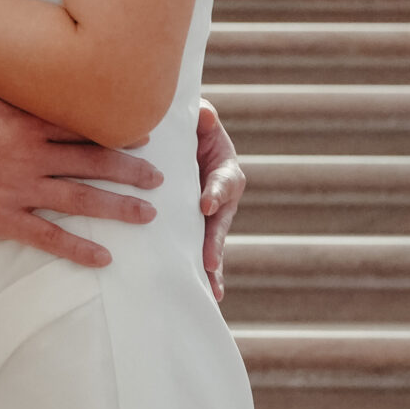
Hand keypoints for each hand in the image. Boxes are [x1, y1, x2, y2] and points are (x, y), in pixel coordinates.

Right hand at [0, 81, 162, 270]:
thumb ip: (15, 92)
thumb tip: (41, 79)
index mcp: (27, 120)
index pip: (84, 126)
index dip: (118, 131)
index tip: (146, 135)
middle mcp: (31, 153)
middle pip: (93, 162)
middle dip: (131, 170)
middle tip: (160, 177)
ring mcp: (18, 188)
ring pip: (80, 199)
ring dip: (118, 208)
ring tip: (147, 215)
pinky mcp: (1, 217)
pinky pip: (48, 236)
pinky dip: (78, 249)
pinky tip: (104, 258)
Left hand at [197, 95, 245, 301]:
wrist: (184, 142)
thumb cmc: (192, 128)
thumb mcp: (200, 120)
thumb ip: (203, 118)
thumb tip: (204, 114)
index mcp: (225, 168)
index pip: (223, 182)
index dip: (216, 192)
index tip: (205, 204)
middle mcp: (222, 196)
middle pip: (221, 222)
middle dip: (215, 242)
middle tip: (209, 260)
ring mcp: (211, 215)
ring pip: (213, 242)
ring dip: (212, 265)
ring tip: (211, 289)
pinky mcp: (197, 227)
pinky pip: (201, 250)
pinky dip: (205, 272)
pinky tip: (207, 294)